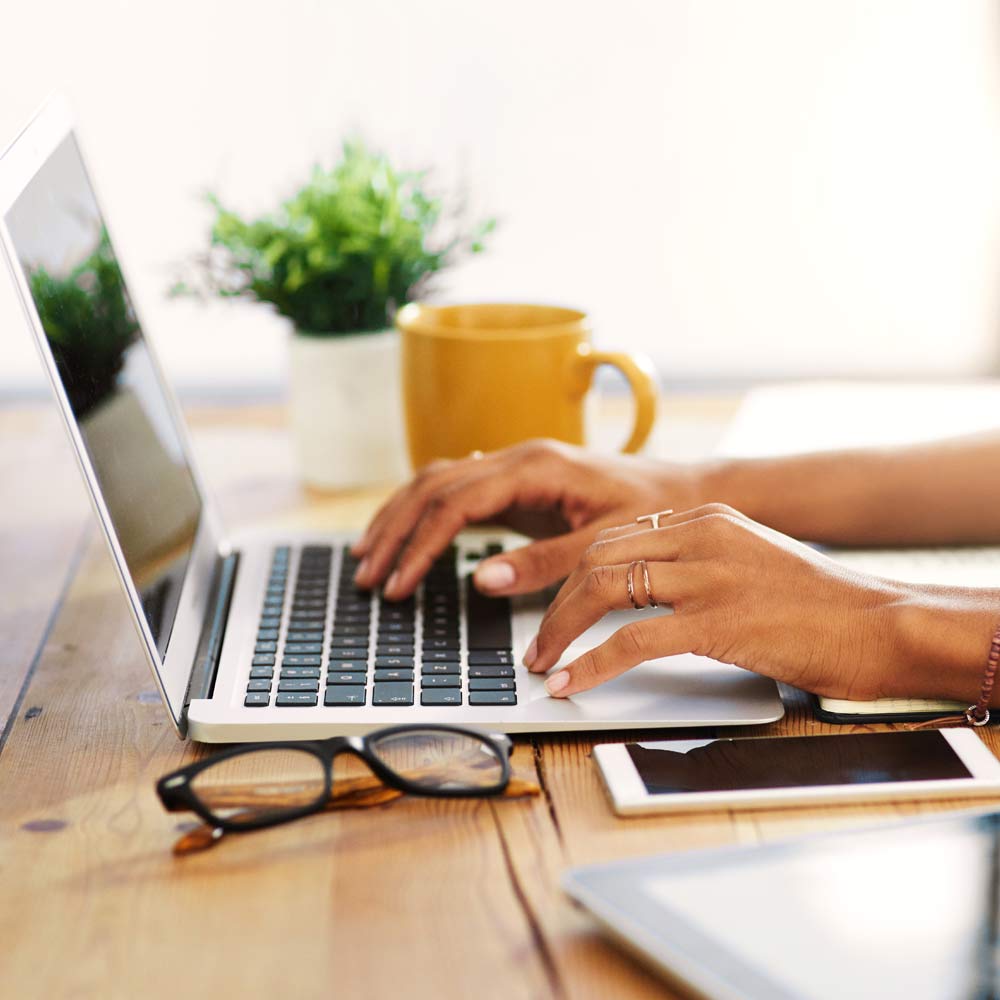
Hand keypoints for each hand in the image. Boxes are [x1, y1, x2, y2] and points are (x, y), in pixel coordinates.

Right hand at [352, 440, 703, 599]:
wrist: (686, 492)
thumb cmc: (655, 513)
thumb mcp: (606, 544)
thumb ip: (546, 562)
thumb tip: (483, 580)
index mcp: (536, 466)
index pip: (455, 502)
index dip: (420, 545)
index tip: (399, 585)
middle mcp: (518, 457)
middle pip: (432, 485)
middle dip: (394, 530)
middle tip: (367, 575)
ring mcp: (515, 466)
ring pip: (437, 481)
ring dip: (399, 517)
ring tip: (369, 556)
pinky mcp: (519, 482)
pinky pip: (456, 489)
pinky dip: (424, 512)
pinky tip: (407, 532)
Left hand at [528, 504, 995, 701]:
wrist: (882, 623)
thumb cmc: (819, 604)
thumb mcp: (749, 562)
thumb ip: (698, 564)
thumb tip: (643, 594)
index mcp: (705, 519)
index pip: (614, 537)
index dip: (572, 573)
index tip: (551, 605)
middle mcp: (701, 536)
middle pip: (597, 557)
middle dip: (555, 603)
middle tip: (536, 642)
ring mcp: (709, 575)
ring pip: (604, 589)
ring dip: (560, 629)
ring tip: (542, 663)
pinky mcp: (720, 620)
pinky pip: (633, 640)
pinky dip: (592, 663)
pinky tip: (572, 682)